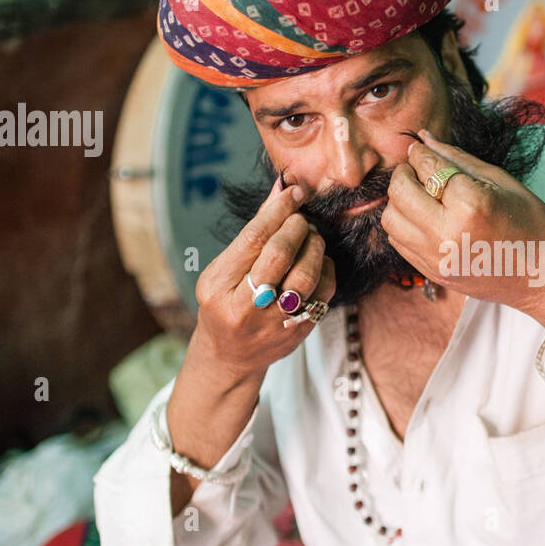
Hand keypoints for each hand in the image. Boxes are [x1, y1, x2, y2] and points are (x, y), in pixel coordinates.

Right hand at [189, 178, 335, 384]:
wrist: (231, 356)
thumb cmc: (226, 302)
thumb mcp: (224, 269)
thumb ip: (253, 232)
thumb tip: (281, 189)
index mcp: (218, 287)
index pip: (253, 239)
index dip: (277, 211)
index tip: (294, 192)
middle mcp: (244, 308)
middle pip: (279, 255)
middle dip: (296, 228)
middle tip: (301, 220)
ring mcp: (273, 323)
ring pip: (305, 275)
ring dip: (315, 247)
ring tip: (312, 238)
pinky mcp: (298, 331)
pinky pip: (323, 294)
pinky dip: (326, 269)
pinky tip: (319, 261)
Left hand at [381, 129, 544, 338]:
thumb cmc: (533, 224)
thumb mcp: (501, 182)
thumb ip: (458, 159)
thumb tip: (423, 138)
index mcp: (471, 204)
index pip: (427, 166)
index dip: (420, 153)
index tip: (421, 148)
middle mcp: (447, 233)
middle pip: (400, 190)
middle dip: (405, 173)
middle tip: (419, 170)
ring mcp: (437, 258)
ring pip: (391, 218)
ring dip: (400, 201)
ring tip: (422, 196)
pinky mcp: (432, 273)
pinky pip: (398, 242)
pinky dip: (405, 224)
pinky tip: (426, 218)